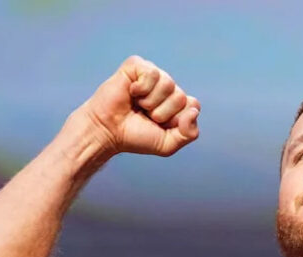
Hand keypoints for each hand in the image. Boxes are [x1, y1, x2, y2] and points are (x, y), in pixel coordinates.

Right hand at [80, 55, 199, 156]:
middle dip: (162, 113)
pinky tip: (131, 92)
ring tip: (137, 105)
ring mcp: (152, 75)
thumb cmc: (135, 136)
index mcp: (176, 102)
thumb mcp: (167, 144)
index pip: (193, 105)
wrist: (108, 132)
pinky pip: (152, 73)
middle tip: (145, 115)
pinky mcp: (137, 65)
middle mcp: (167, 86)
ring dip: (150, 102)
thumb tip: (194, 109)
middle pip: (181, 97)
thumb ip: (189, 133)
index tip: (159, 125)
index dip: (176, 120)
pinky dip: (141, 88)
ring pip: (168, 84)